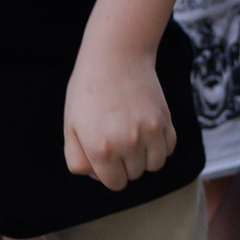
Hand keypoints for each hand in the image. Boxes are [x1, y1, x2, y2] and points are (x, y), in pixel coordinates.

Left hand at [62, 47, 175, 190]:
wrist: (115, 56)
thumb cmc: (88, 91)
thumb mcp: (71, 126)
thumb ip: (77, 159)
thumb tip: (97, 176)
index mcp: (101, 149)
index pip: (115, 183)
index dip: (108, 172)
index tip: (104, 154)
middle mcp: (127, 144)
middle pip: (134, 175)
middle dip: (124, 163)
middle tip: (115, 136)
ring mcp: (150, 132)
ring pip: (154, 165)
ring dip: (144, 156)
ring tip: (132, 135)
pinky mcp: (166, 120)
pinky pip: (168, 148)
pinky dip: (160, 145)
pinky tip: (146, 128)